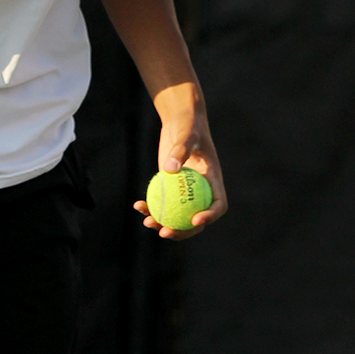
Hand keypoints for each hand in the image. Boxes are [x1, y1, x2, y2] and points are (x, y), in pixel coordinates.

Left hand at [132, 83, 227, 239]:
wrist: (181, 121)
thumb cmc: (189, 125)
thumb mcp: (187, 134)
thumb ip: (180, 150)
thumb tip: (169, 169)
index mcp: (213, 181)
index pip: (218, 204)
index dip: (209, 216)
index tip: (195, 221)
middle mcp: (201, 190)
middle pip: (196, 219)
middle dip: (182, 231)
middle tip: (165, 232)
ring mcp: (185, 191)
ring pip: (176, 215)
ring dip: (163, 222)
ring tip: (147, 222)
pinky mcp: (171, 187)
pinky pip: (162, 202)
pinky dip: (151, 206)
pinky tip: (137, 205)